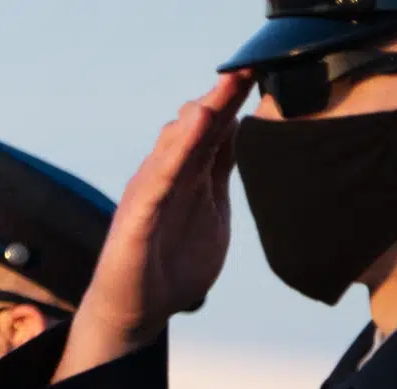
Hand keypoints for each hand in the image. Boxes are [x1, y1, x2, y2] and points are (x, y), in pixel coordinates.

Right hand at [56, 72, 253, 380]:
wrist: (136, 313)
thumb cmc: (170, 267)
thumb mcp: (212, 215)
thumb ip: (221, 175)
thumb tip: (241, 132)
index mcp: (187, 177)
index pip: (213, 130)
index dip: (234, 101)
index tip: (260, 71)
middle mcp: (166, 177)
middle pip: (195, 129)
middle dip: (220, 98)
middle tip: (247, 68)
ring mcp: (149, 195)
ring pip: (174, 146)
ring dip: (199, 117)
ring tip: (224, 88)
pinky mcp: (136, 218)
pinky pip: (157, 180)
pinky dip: (175, 153)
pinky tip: (193, 131)